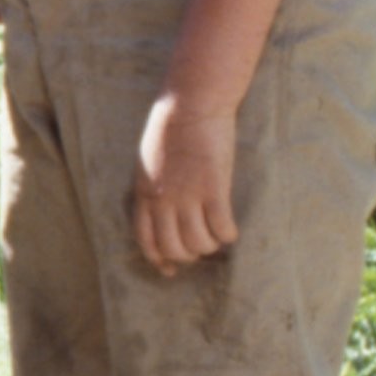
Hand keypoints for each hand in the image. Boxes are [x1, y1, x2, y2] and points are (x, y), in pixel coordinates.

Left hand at [133, 90, 240, 274]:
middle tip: (200, 246)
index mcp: (144, 192)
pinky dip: (228, 234)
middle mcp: (163, 199)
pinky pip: (222, 228)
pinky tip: (230, 227)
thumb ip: (153, 188)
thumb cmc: (171, 130)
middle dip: (189, 256)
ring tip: (216, 233)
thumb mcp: (148, 162)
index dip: (158, 259)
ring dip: (210, 245)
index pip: (145, 239)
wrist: (190, 105)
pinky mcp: (214, 189)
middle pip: (174, 248)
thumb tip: (160, 211)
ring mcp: (188, 195)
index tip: (169, 271)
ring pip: (200, 244)